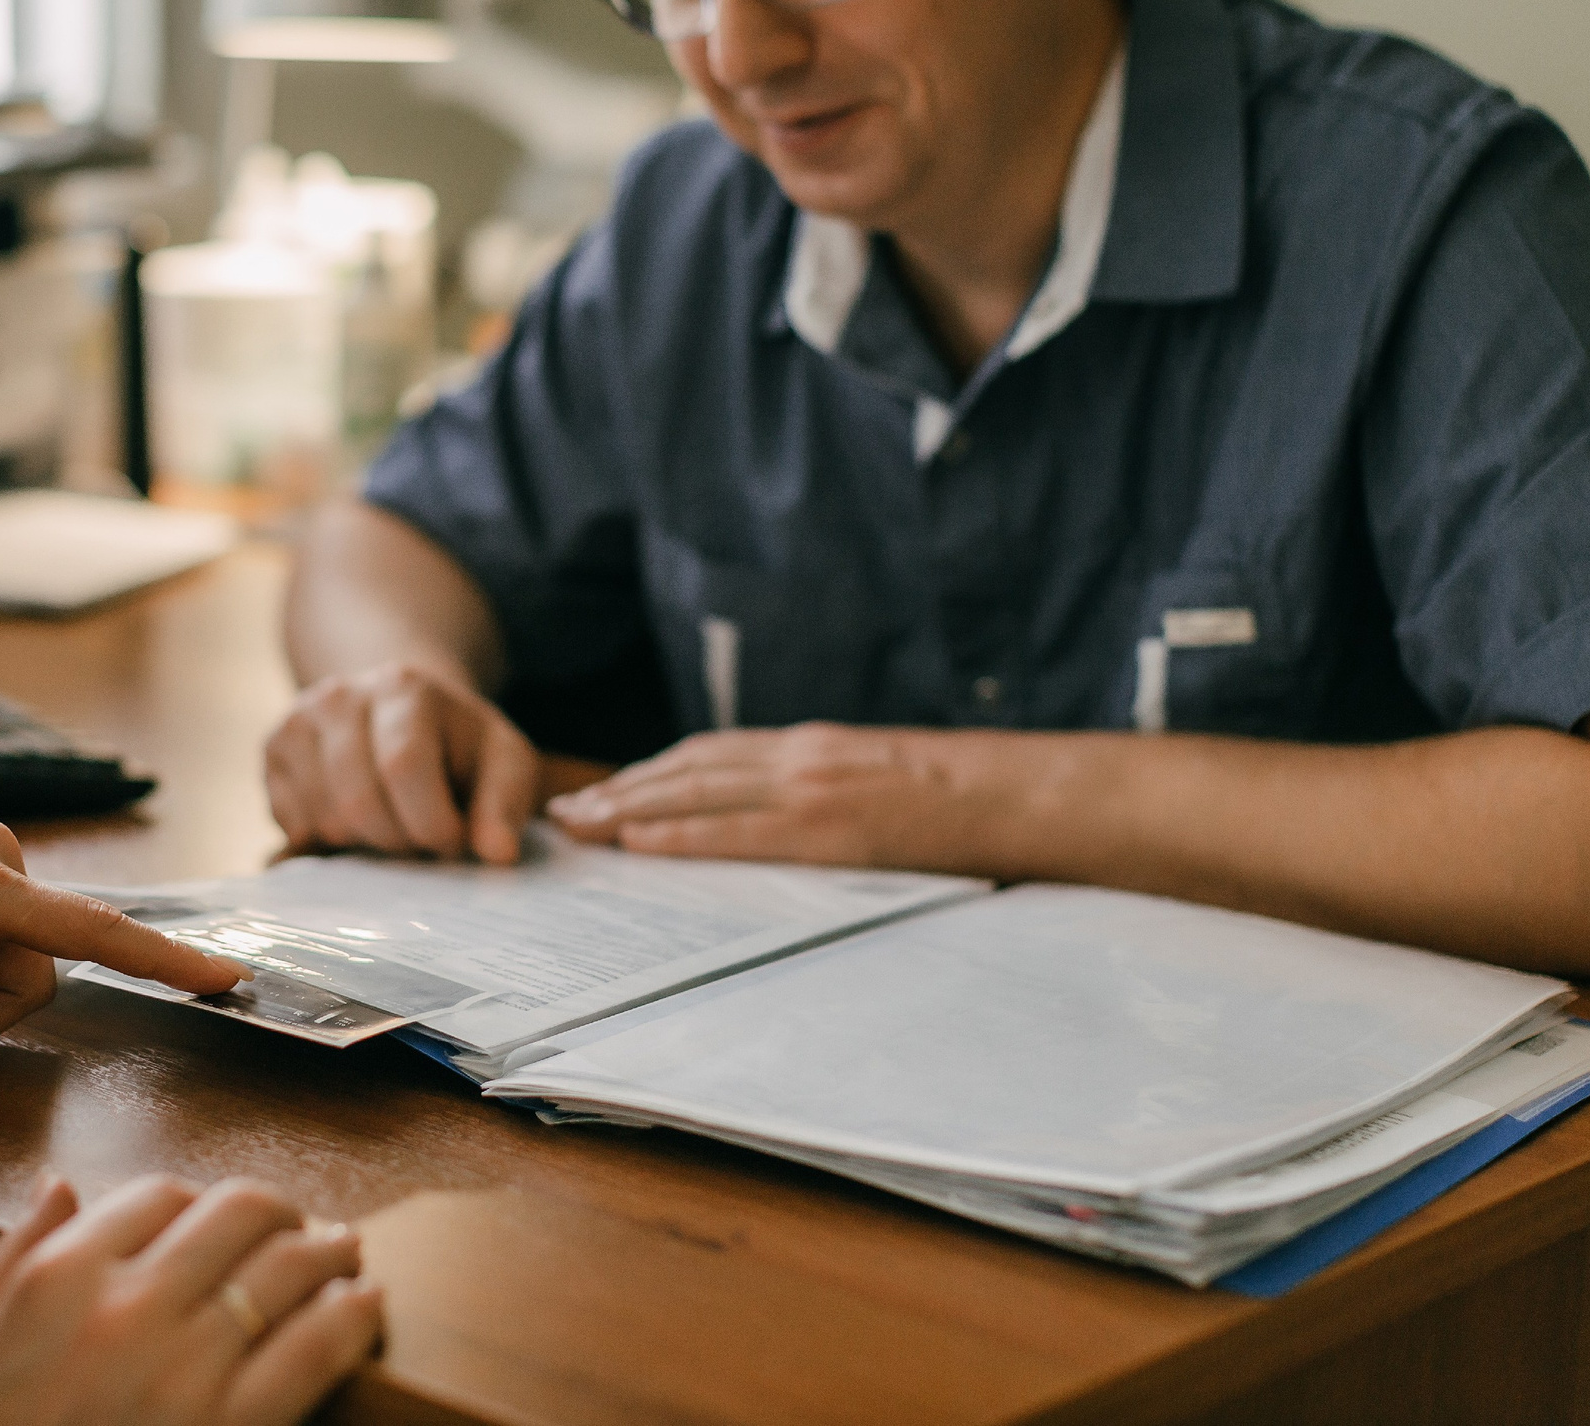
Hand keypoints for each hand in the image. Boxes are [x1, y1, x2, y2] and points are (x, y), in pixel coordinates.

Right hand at [0, 1174, 382, 1425]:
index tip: (215, 1218)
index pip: (159, 1195)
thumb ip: (8, 1258)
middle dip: (278, 1211)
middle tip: (296, 1224)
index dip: (198, 1200)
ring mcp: (185, 1371)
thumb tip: (56, 1187)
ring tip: (343, 1253)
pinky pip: (315, 1350)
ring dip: (329, 1250)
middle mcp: (128, 1309)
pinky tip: (364, 1307)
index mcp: (58, 1279)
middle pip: (239, 1214)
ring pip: (289, 1268)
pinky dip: (351, 1316)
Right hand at [265, 662, 540, 863]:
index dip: (431, 823)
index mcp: (403, 687)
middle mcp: (339, 695)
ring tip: (392, 824)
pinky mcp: (272, 750)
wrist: (399, 712)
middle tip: (421, 840)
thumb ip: (505, 806)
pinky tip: (356, 820)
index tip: (452, 842)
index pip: (403, 766)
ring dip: (364, 845)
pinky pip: (293, 827)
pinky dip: (329, 843)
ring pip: (324, 820)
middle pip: (358, 802)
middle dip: (398, 842)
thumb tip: (496, 854)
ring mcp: (297, 720)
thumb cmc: (457, 747)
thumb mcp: (502, 763)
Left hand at [546, 722, 989, 867]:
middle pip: (689, 769)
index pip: (713, 756)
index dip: (652, 772)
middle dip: (621, 790)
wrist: (1023, 795)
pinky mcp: (829, 827)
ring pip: (699, 790)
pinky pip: (739, 831)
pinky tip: (638, 840)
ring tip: (581, 826)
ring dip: (631, 807)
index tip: (605, 791)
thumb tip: (787, 827)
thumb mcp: (884, 783)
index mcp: (815, 748)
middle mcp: (802, 758)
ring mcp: (812, 788)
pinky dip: (681, 832)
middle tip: (567, 813)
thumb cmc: (964, 801)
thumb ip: (829, 794)